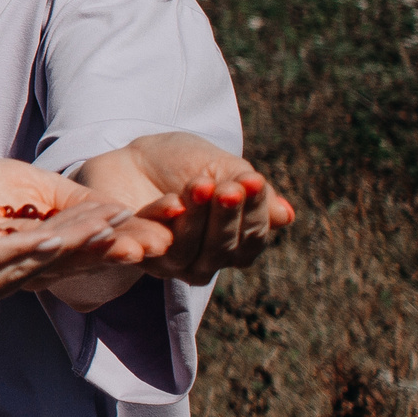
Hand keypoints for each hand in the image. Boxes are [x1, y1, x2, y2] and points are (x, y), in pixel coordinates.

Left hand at [0, 159, 172, 325]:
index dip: (102, 254)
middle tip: (160, 241)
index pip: (53, 269)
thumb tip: (46, 218)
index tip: (152, 237)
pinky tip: (55, 233)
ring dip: (76, 250)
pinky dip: (25, 248)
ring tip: (121, 231)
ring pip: (27, 270)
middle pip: (52, 274)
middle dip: (105, 256)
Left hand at [76, 132, 294, 285]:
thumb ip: (250, 190)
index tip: (252, 181)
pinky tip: (172, 204)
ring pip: (185, 251)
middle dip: (226, 217)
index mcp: (233, 244)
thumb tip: (284, 216)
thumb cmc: (188, 164)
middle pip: (221, 250)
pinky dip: (159, 225)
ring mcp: (167, 262)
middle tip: (228, 187)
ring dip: (195, 218)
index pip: (251, 238)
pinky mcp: (133, 253)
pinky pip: (146, 246)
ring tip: (199, 184)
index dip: (254, 212)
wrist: (135, 155)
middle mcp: (203, 261)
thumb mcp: (224, 168)